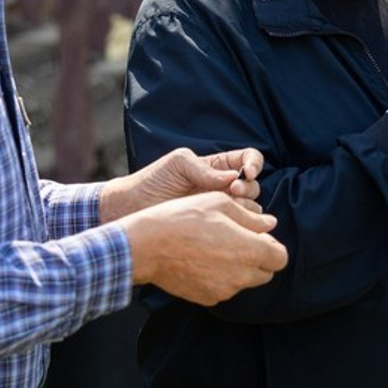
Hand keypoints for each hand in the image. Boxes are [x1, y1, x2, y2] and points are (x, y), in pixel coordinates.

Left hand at [100, 147, 265, 219]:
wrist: (133, 209)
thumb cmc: (153, 181)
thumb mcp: (178, 164)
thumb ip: (205, 168)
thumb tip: (233, 178)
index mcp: (217, 167)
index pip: (248, 159)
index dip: (254, 163)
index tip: (247, 172)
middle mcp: (222, 187)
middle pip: (253, 186)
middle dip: (247, 188)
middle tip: (231, 192)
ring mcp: (219, 209)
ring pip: (250, 208)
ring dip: (245, 208)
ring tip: (226, 208)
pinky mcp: (215, 228)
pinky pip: (237, 227)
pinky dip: (240, 225)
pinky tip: (227, 225)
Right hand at [119, 190, 287, 304]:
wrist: (147, 246)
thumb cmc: (183, 218)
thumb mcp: (219, 204)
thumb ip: (250, 217)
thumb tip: (270, 224)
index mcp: (250, 250)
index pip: (281, 258)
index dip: (272, 246)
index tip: (257, 237)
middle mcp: (241, 275)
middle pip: (266, 273)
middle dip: (258, 258)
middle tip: (236, 241)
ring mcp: (224, 290)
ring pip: (244, 282)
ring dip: (238, 268)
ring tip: (214, 248)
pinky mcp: (207, 298)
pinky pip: (224, 289)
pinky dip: (219, 278)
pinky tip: (201, 261)